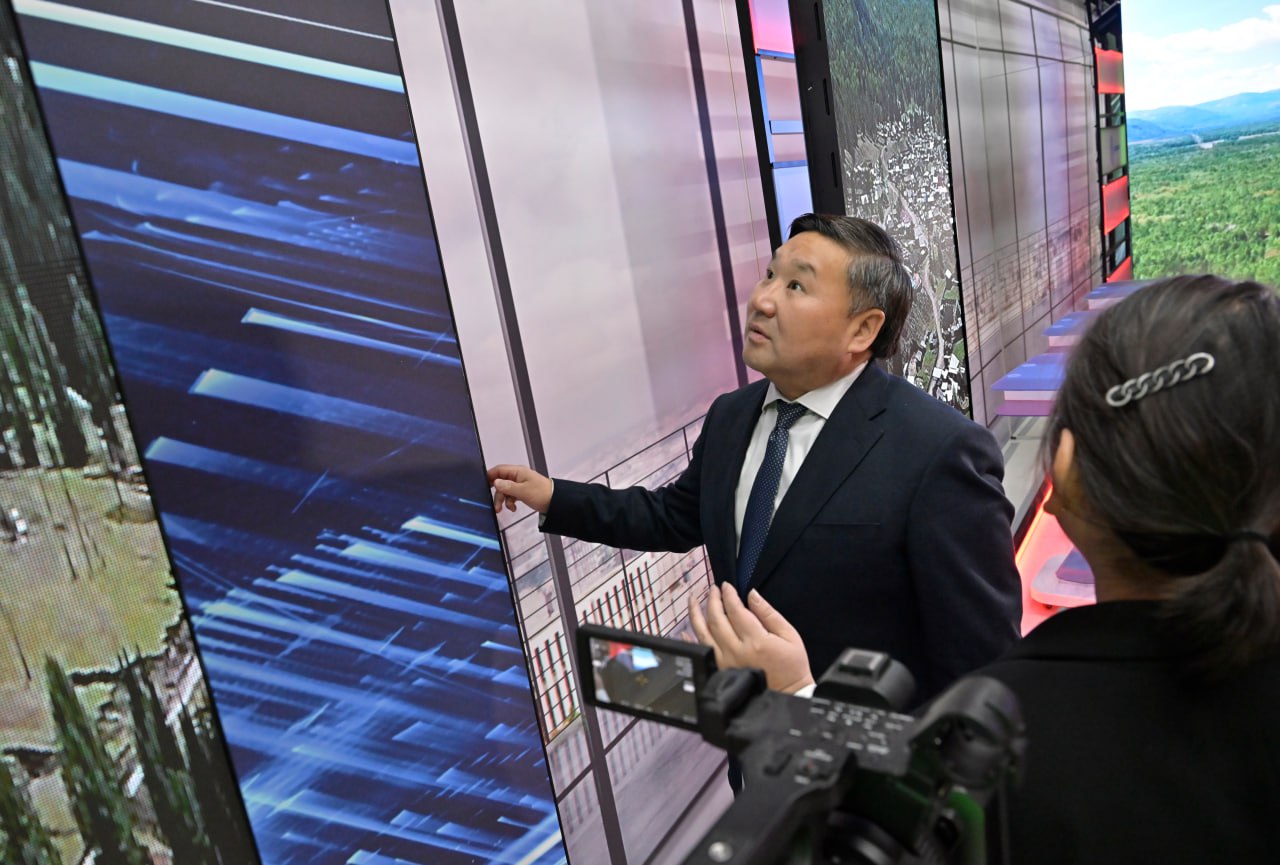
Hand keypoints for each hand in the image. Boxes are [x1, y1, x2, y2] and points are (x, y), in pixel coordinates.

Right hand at [487, 464, 553, 513]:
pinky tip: (513, 507)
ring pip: (505, 490)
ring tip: (504, 509)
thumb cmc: (543, 493)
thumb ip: (507, 487)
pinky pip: (511, 495)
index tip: (484, 485)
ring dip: (503, 500)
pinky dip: (510, 502)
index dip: (490, 477)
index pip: (499, 470)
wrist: (555, 502)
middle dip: (497, 493)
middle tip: (496, 504)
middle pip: (501, 482)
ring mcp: (520, 484)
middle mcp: (518, 476)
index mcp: (518, 472)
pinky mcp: (523, 492)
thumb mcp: (522, 491)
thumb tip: (496, 483)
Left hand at [688, 582, 814, 693]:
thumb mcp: (789, 635)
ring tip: (694, 600)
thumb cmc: (791, 666)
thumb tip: (752, 595)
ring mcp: (725, 662)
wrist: (789, 694)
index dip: (729, 595)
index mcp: (756, 640)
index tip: (727, 585)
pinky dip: (691, 639)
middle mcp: (737, 650)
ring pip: (704, 633)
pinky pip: (701, 651)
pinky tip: (685, 629)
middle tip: (713, 589)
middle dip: (713, 600)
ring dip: (696, 614)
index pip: (736, 611)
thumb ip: (768, 613)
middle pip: (717, 619)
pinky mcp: (720, 670)